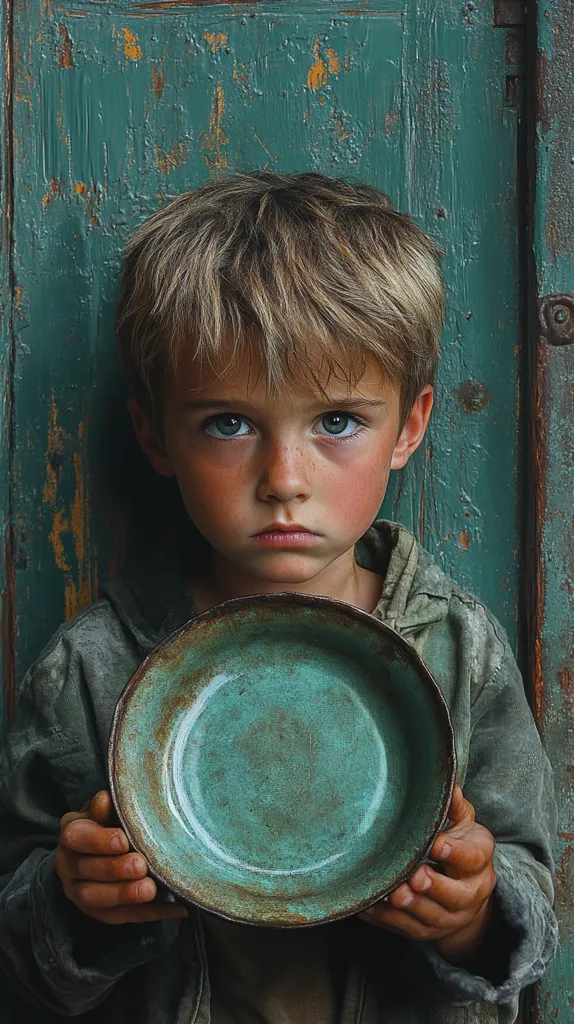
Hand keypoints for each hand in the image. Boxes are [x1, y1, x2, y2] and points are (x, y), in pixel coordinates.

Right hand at [54, 789, 188, 925]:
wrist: (99, 850)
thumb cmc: (109, 823)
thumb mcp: (107, 810)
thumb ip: (106, 808)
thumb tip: (106, 799)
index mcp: (72, 833)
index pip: (76, 838)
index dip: (99, 841)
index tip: (123, 840)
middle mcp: (68, 864)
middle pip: (86, 871)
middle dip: (115, 870)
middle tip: (141, 866)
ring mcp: (78, 891)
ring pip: (95, 898)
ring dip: (124, 895)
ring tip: (150, 890)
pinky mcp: (97, 912)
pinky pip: (119, 916)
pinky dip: (146, 913)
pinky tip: (173, 909)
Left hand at [359, 786, 495, 962]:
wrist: (469, 893)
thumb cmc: (461, 849)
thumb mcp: (464, 825)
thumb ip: (456, 807)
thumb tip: (448, 783)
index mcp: (479, 862)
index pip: (471, 858)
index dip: (454, 852)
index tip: (436, 843)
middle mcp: (470, 893)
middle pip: (456, 896)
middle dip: (435, 887)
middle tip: (414, 876)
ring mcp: (450, 917)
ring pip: (432, 917)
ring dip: (411, 908)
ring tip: (393, 894)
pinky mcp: (428, 931)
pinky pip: (408, 929)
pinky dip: (388, 920)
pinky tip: (370, 907)